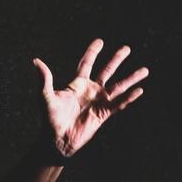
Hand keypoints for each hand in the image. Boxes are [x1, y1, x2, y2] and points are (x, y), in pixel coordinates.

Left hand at [31, 39, 149, 156]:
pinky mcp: (104, 114)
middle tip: (126, 48)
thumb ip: (44, 79)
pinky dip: (129, 97)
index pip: (86, 64)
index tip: (100, 41)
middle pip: (106, 71)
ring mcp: (99, 102)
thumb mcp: (45, 96)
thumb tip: (36, 61)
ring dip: (131, 78)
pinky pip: (119, 104)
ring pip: (119, 87)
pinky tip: (140, 90)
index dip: (93, 52)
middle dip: (116, 59)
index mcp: (77, 84)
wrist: (57, 140)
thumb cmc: (50, 119)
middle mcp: (90, 91)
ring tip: (145, 70)